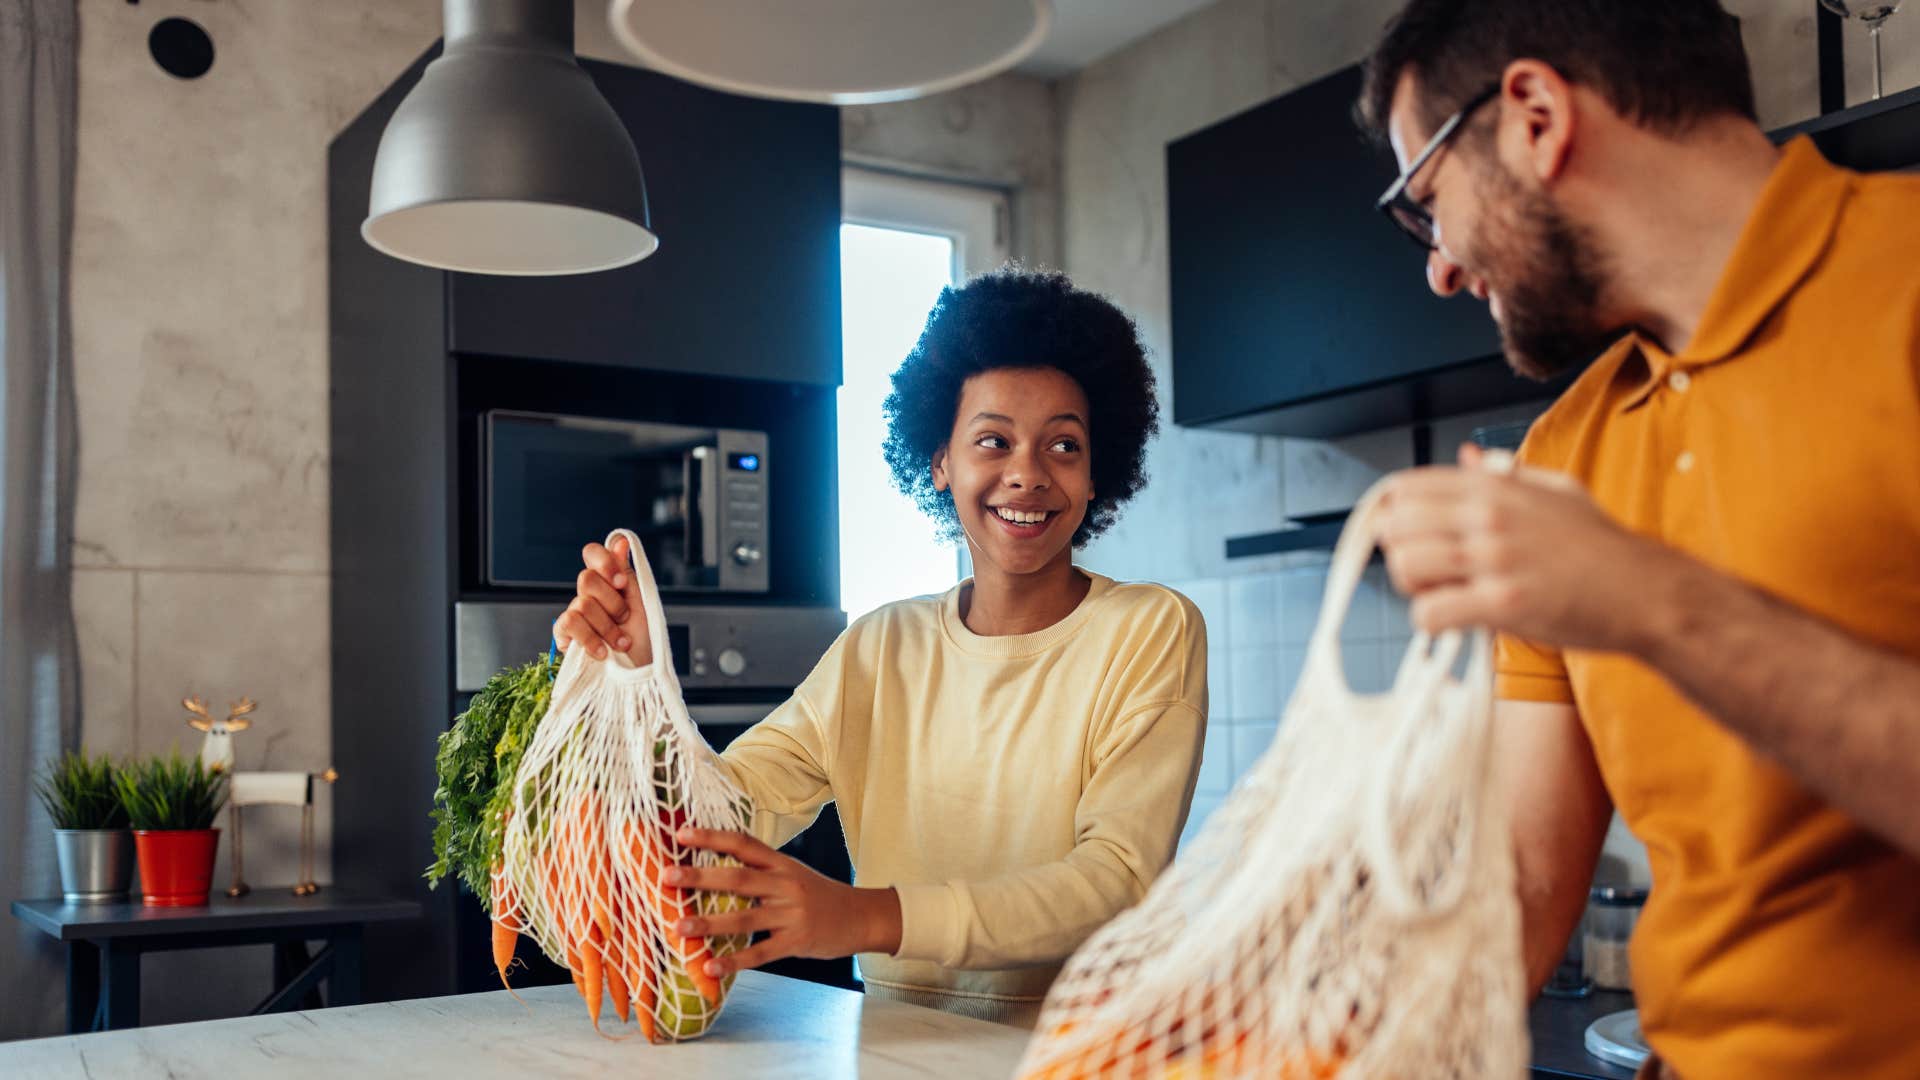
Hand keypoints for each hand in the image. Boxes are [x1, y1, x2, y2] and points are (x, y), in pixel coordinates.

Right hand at [552, 536, 651, 664]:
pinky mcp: (564, 634)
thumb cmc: (642, 638)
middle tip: (625, 618)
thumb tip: (620, 541)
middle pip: (587, 579)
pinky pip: (569, 623)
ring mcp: (575, 613)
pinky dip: (589, 638)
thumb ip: (627, 573)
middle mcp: (588, 594)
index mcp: (608, 582)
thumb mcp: (642, 602)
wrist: (638, 672)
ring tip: (620, 642)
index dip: (604, 563)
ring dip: (607, 627)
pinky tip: (602, 651)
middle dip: (613, 603)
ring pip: (582, 604)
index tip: (621, 583)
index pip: (592, 554)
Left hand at [665, 827, 901, 978]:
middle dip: (699, 877)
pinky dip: (733, 961)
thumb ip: (759, 870)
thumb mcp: (792, 873)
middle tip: (667, 876)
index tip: (681, 834)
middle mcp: (785, 884)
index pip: (743, 844)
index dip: (712, 837)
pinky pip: (760, 953)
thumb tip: (713, 868)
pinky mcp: (796, 942)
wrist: (861, 916)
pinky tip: (710, 966)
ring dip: (708, 924)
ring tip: (678, 927)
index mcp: (781, 863)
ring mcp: (791, 914)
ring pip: (744, 918)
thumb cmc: (818, 894)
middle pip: (738, 878)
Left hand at [1374, 443, 1686, 653]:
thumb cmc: (1602, 547)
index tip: (1409, 535)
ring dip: (1414, 588)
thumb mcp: (1557, 492)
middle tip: (1426, 571)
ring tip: (1442, 595)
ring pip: (1406, 566)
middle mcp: (1489, 515)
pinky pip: (1431, 611)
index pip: (1408, 487)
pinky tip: (1454, 621)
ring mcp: (1495, 558)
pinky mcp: (1502, 603)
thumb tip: (1465, 454)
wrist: (1645, 592)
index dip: (1396, 515)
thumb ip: (1507, 474)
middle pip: (1398, 526)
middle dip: (1401, 552)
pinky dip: (1432, 622)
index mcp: (1496, 488)